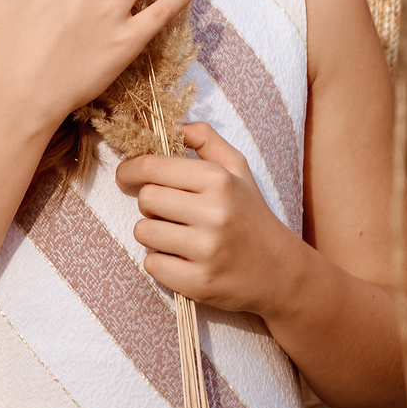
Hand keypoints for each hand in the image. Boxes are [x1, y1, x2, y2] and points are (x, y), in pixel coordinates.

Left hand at [120, 123, 301, 314]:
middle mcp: (214, 213)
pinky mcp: (199, 283)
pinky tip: (182, 259)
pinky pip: (152, 265)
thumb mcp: (238, 169)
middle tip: (168, 211)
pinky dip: (161, 262)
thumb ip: (205, 139)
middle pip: (145, 199)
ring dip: (153, 233)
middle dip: (150, 204)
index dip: (130, 170)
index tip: (126, 176)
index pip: (152, 167)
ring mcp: (206, 250)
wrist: (281, 272)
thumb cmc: (251, 215)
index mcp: (219, 180)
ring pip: (144, 232)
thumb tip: (172, 124)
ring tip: (177, 235)